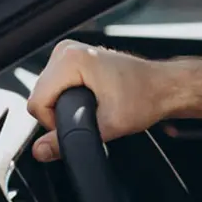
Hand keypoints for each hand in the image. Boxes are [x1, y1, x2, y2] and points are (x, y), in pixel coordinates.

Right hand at [26, 40, 174, 161]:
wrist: (164, 87)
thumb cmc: (145, 98)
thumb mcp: (107, 125)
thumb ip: (69, 139)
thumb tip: (41, 151)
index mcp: (72, 59)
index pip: (37, 101)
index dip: (53, 123)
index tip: (81, 124)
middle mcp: (67, 50)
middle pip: (40, 95)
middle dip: (60, 113)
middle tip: (92, 116)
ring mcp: (70, 51)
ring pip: (46, 91)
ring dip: (64, 106)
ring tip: (94, 106)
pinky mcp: (74, 57)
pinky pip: (56, 84)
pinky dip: (68, 97)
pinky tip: (90, 99)